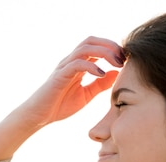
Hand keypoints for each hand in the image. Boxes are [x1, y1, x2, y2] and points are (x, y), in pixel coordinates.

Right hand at [0, 37, 123, 161]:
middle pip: (91, 41)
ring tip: (117, 63)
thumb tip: (116, 74)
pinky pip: (77, 64)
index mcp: (78, 64)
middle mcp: (71, 61)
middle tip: (123, 57)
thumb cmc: (60, 105)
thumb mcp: (87, 95)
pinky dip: (92, 66)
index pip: (96, 46)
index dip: (112, 48)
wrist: (39, 116)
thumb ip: (100, 84)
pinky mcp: (59, 76)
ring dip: (104, 52)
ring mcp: (64, 67)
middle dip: (110, 45)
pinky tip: (101, 74)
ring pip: (85, 48)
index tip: (126, 59)